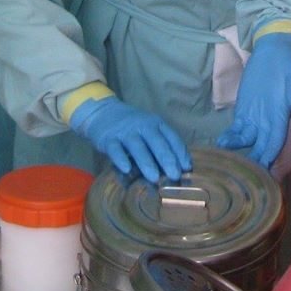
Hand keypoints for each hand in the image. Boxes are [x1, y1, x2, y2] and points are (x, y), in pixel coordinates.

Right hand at [69, 97, 191, 181]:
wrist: (103, 112)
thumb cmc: (132, 127)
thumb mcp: (149, 130)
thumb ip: (161, 145)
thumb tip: (177, 169)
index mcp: (156, 124)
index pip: (172, 138)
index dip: (180, 153)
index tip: (187, 169)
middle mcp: (143, 126)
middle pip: (157, 142)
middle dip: (167, 159)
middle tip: (175, 176)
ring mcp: (126, 132)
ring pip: (138, 147)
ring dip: (147, 162)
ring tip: (154, 178)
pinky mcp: (109, 139)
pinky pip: (116, 149)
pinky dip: (121, 159)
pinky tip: (127, 169)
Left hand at [216, 32, 290, 167]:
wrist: (275, 52)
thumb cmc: (287, 63)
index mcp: (283, 116)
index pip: (276, 143)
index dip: (269, 158)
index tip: (261, 171)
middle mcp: (270, 122)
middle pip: (262, 149)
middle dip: (253, 163)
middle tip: (241, 176)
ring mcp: (256, 119)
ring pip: (247, 142)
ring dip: (238, 152)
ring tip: (225, 159)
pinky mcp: (245, 112)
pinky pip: (238, 130)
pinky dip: (230, 138)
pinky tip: (221, 144)